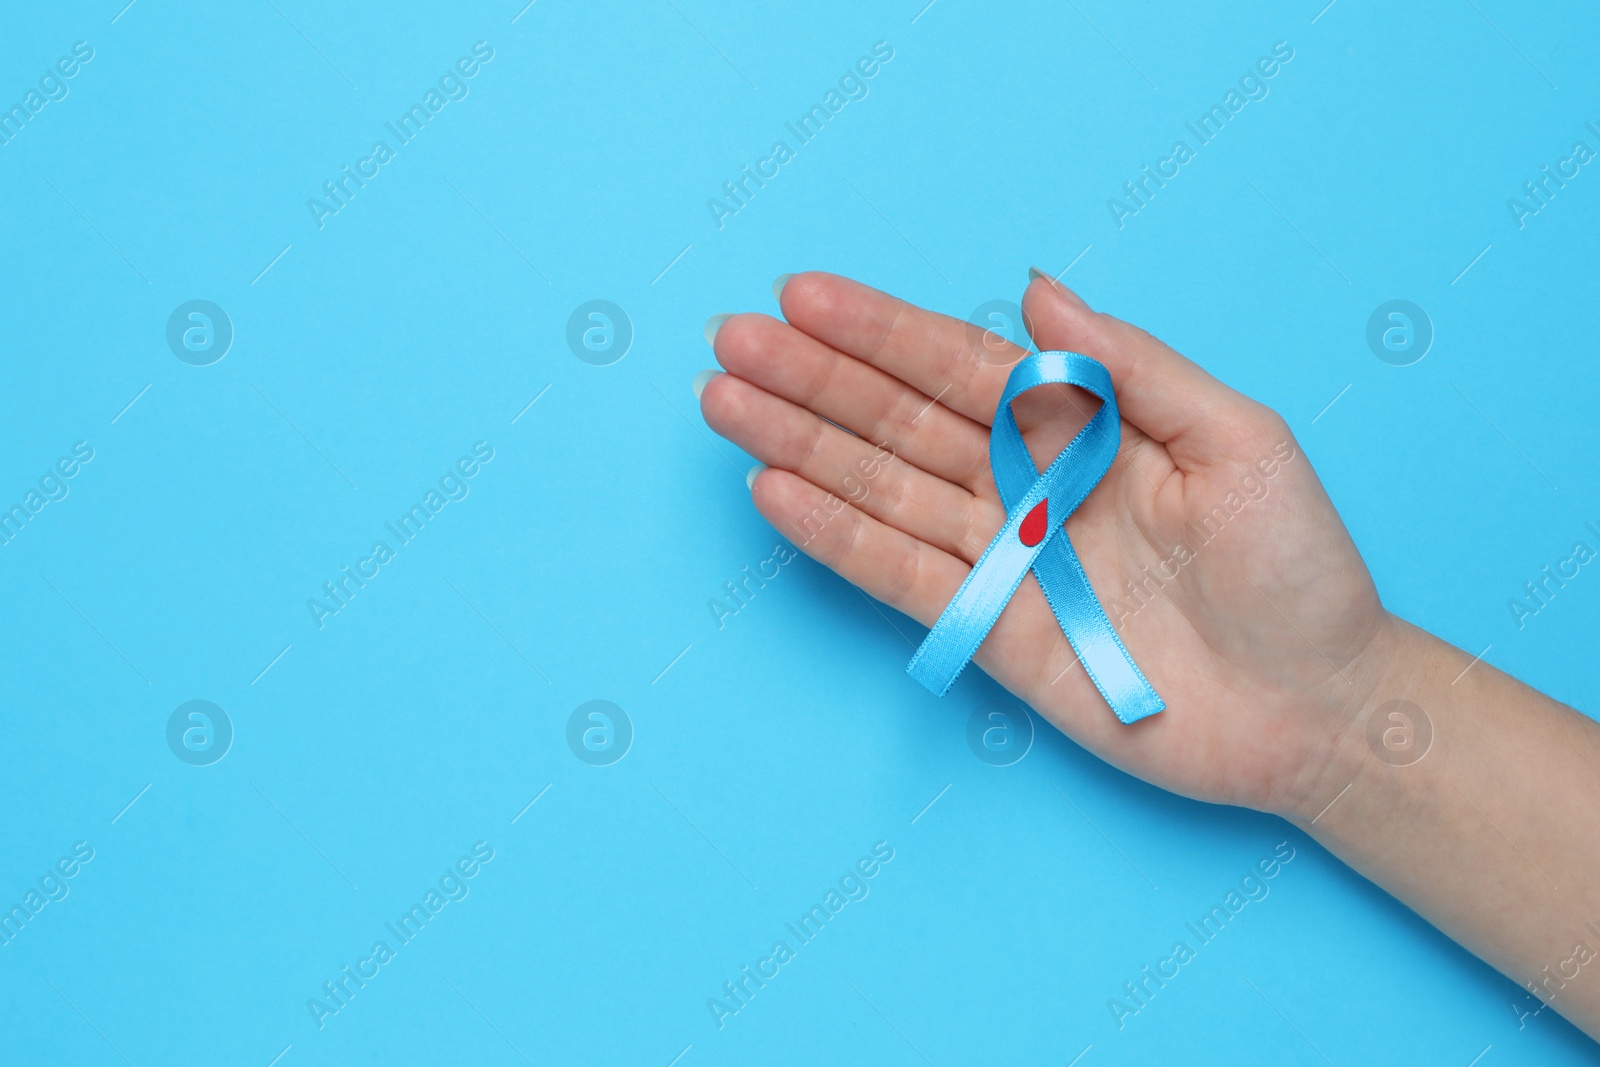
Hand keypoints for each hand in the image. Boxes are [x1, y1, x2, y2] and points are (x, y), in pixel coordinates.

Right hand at [699, 271, 1397, 817]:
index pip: (961, 366)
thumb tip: (1037, 291)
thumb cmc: (1298, 567)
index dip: (881, 332)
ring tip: (724, 403)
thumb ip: (1130, 369)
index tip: (802, 295)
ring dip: (800, 447)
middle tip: (730, 339)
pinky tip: (775, 493)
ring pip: (882, 489)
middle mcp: (1027, 485)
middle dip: (814, 380)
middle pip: (900, 421)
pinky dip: (837, 538)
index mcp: (1082, 429)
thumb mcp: (1237, 441)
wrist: (1318, 707)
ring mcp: (1004, 560)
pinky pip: (901, 578)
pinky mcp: (994, 634)